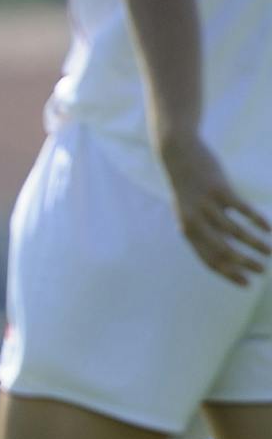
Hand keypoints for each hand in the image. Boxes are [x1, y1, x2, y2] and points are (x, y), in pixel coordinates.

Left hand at [160, 132, 270, 285]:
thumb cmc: (186, 186)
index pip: (209, 260)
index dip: (228, 273)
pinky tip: (269, 230)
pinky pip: (242, 210)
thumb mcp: (189, 211)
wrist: (177, 154)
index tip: (246, 284)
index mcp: (187, 230)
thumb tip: (222, 250)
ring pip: (236, 232)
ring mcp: (207, 206)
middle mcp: (195, 222)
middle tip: (262, 272)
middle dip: (244, 264)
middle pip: (222, 251)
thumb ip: (202, 230)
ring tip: (270, 252)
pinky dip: (257, 221)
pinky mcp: (219, 190)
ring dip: (255, 244)